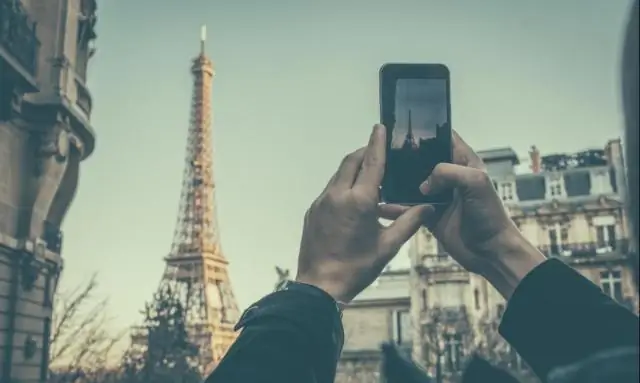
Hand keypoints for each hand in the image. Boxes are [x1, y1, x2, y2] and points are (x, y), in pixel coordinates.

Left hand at [296, 125, 429, 302]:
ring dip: (354, 169)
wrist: (321, 286)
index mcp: (359, 201)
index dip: (377, 143)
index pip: (371, 162)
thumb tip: (428, 207)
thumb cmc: (357, 267)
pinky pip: (330, 190)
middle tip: (378, 151)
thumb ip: (409, 222)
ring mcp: (322, 202)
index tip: (380, 127)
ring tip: (370, 176)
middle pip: (351, 161)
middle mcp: (337, 195)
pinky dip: (344, 185)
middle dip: (365, 152)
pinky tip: (354, 199)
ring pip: (339, 175)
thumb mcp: (388, 246)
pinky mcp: (313, 211)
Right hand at [379, 131, 544, 282]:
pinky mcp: (429, 214)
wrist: (489, 251)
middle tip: (383, 154)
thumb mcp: (475, 182)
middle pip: (423, 160)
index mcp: (464, 162)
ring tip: (379, 178)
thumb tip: (423, 184)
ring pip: (412, 183)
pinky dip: (397, 206)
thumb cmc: (489, 215)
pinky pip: (409, 207)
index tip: (405, 129)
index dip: (427, 132)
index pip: (444, 139)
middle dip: (406, 157)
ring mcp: (438, 196)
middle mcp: (450, 176)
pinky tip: (384, 205)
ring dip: (398, 182)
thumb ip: (448, 172)